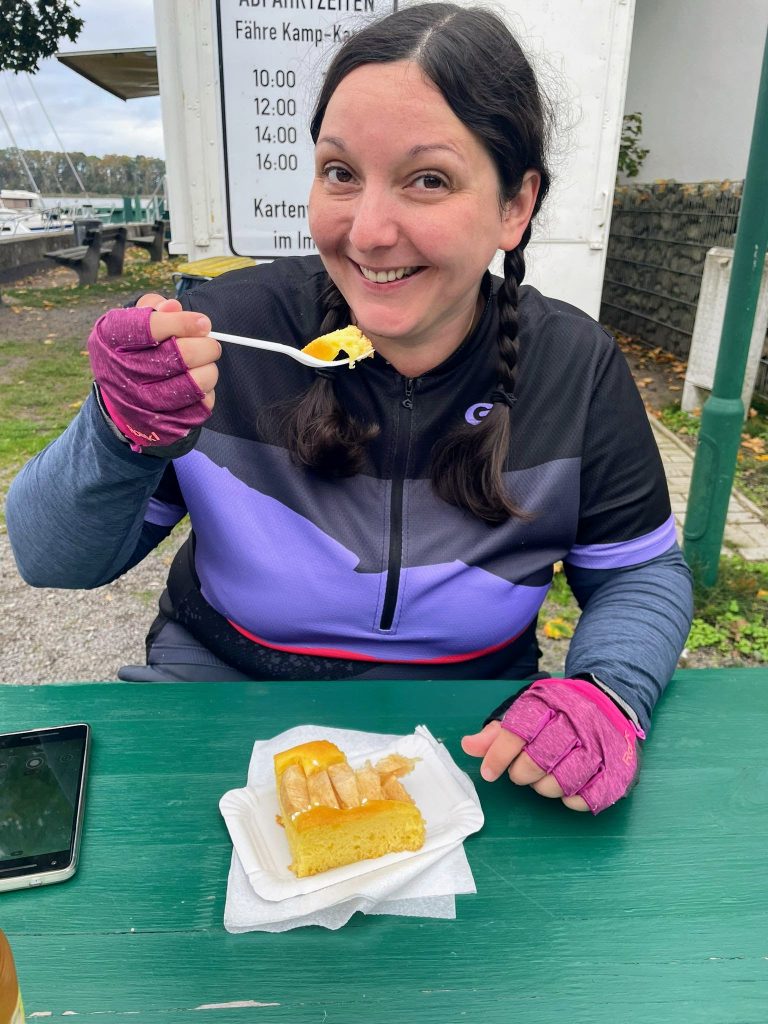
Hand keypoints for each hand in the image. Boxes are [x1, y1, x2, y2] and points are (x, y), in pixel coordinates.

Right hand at [87, 292, 220, 451]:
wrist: (121, 398)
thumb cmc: (134, 350)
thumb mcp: (134, 323)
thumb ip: (154, 309)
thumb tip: (174, 307)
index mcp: (111, 339)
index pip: (150, 327)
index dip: (182, 323)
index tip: (203, 322)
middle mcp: (122, 372)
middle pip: (181, 356)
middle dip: (206, 347)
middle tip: (211, 344)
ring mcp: (141, 402)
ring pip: (196, 383)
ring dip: (209, 370)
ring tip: (205, 364)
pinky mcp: (161, 423)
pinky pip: (201, 405)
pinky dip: (207, 392)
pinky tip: (198, 385)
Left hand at [461, 678, 642, 813]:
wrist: (611, 702)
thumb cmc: (560, 711)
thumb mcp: (528, 711)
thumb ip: (498, 732)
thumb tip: (468, 746)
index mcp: (550, 704)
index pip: (518, 731)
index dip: (499, 755)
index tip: (490, 772)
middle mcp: (577, 722)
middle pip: (540, 759)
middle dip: (522, 773)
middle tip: (520, 774)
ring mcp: (601, 746)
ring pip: (564, 780)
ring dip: (545, 787)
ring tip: (543, 779)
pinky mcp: (618, 768)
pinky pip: (590, 796)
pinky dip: (572, 799)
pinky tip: (566, 789)